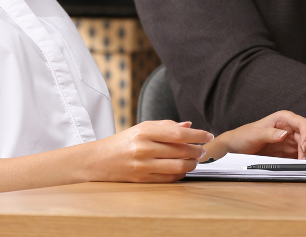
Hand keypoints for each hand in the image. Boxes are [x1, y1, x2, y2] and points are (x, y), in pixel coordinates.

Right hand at [86, 120, 212, 183]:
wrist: (97, 160)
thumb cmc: (123, 142)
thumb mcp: (142, 127)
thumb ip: (166, 126)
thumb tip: (189, 126)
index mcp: (144, 131)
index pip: (178, 134)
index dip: (197, 135)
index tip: (208, 136)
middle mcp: (143, 148)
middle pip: (180, 151)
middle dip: (196, 151)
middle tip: (202, 150)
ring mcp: (142, 165)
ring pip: (177, 167)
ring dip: (191, 164)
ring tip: (194, 160)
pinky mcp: (141, 179)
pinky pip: (168, 179)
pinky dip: (180, 174)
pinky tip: (183, 169)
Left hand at [208, 110, 305, 160]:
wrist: (235, 148)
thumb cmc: (242, 136)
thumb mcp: (253, 134)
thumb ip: (268, 133)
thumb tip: (284, 134)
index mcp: (283, 119)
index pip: (303, 124)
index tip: (303, 147)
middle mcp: (290, 129)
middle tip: (304, 161)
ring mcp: (291, 142)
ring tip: (305, 165)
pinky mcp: (289, 153)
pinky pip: (302, 156)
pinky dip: (305, 161)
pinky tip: (301, 167)